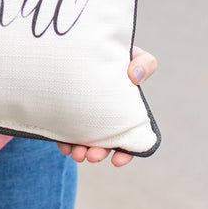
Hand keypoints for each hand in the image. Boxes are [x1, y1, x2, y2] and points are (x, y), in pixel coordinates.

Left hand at [57, 46, 156, 166]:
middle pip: (105, 145)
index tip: (118, 160)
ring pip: (84, 143)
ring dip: (82, 152)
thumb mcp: (135, 56)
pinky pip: (65, 133)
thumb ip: (144, 63)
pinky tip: (63, 145)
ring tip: (77, 154)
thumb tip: (134, 76)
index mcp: (126, 112)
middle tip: (92, 156)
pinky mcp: (67, 115)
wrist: (87, 48)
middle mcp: (106, 120)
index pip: (131, 139)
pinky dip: (65, 142)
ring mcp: (85, 118)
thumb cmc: (117, 55)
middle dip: (99, 153)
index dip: (126, 153)